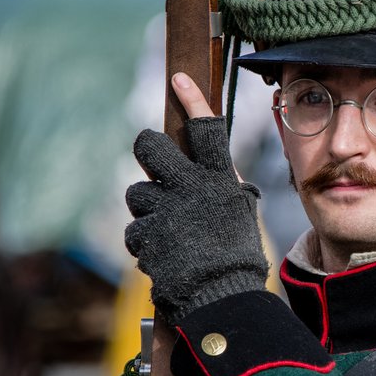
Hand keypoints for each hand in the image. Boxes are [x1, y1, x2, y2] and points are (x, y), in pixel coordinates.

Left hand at [124, 74, 268, 323]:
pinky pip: (136, 228)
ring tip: (169, 231)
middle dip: (147, 148)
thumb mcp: (240, 211)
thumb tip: (212, 168)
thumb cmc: (237, 255)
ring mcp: (165, 209)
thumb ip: (223, 185)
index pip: (207, 129)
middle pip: (150, 145)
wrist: (222, 296)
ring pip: (137, 192)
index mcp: (219, 178)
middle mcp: (190, 186)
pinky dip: (146, 241)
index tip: (178, 79)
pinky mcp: (146, 233)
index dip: (192, 100)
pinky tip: (164, 253)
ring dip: (148, 208)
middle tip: (154, 162)